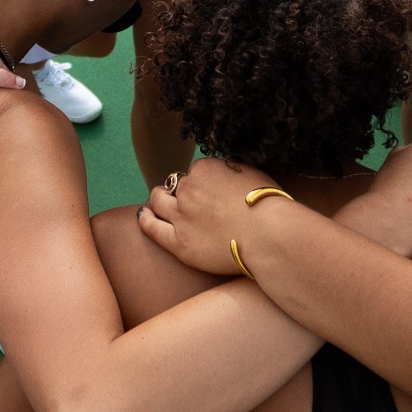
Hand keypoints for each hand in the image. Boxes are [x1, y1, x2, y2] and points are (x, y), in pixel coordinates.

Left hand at [138, 157, 273, 276]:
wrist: (269, 235)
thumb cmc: (269, 205)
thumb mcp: (251, 172)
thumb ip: (230, 168)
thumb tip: (223, 168)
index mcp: (205, 168)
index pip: (195, 171)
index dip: (202, 181)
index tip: (208, 189)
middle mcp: (188, 189)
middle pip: (175, 185)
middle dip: (176, 188)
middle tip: (179, 195)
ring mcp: (180, 216)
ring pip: (158, 201)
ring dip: (157, 199)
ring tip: (157, 202)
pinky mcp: (179, 243)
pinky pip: (153, 229)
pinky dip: (145, 220)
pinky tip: (142, 216)